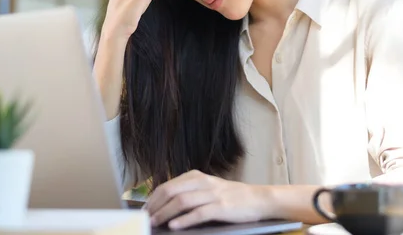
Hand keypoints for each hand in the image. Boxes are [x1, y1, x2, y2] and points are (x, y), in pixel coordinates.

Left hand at [144, 170, 271, 229]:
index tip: (143, 210)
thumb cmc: (232, 196)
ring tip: (155, 223)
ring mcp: (212, 195)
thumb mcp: (208, 188)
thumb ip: (190, 192)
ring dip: (165, 213)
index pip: (168, 185)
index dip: (153, 198)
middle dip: (155, 206)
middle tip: (145, 218)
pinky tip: (174, 226)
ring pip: (182, 201)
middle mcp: (203, 183)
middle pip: (171, 191)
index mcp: (197, 177)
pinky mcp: (222, 208)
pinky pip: (199, 213)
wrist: (258, 199)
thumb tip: (165, 205)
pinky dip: (184, 220)